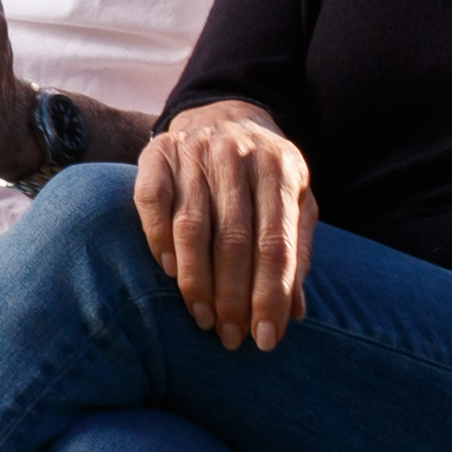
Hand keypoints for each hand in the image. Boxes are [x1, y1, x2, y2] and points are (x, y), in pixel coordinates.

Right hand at [132, 100, 313, 349]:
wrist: (225, 113)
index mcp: (281, 169)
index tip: (266, 338)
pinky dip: (159, 241)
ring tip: (204, 319)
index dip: (271, 295)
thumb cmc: (266, 173)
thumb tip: (296, 314)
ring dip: (197, 282)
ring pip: (192, 228)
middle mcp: (237, 158)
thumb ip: (299, 251)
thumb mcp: (296, 200)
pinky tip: (171, 274)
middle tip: (231, 338)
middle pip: (234, 241)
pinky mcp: (158, 155)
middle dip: (233, 298)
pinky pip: (153, 203)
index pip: (276, 244)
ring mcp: (195, 153)